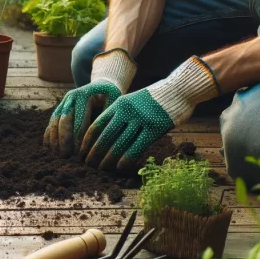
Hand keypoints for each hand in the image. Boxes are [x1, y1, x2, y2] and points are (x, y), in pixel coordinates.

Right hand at [43, 48, 136, 155]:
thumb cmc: (111, 97)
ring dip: (54, 138)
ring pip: (55, 121)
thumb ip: (109, 117)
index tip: (80, 152)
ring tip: (57, 154)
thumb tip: (103, 139)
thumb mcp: (115, 101)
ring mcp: (64, 101)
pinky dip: (49, 134)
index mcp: (84, 95)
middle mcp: (71, 97)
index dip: (79, 137)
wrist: (102, 85)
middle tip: (65, 156)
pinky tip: (49, 147)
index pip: (79, 119)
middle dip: (64, 139)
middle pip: (64, 120)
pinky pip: (51, 121)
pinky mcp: (60, 107)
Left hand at [80, 56, 220, 170]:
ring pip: (119, 143)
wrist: (178, 90)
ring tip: (100, 169)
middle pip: (105, 136)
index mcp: (119, 104)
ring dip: (107, 159)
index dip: (87, 140)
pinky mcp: (154, 128)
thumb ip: (119, 115)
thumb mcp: (132, 101)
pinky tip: (119, 167)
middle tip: (87, 164)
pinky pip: (136, 147)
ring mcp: (141, 120)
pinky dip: (125, 159)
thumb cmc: (153, 99)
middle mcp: (127, 111)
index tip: (81, 151)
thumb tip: (103, 136)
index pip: (97, 124)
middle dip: (94, 152)